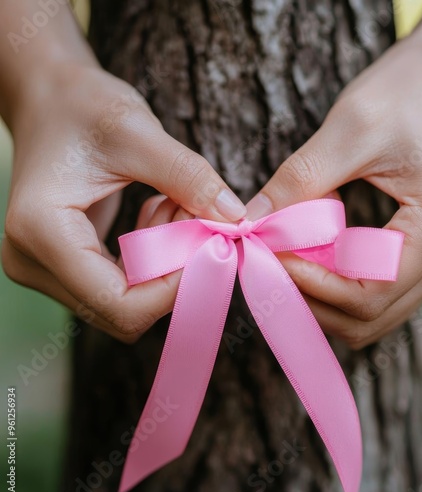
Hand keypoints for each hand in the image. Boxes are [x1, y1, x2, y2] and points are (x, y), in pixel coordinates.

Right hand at [1, 63, 244, 341]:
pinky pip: (124, 286)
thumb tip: (234, 219)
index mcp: (42, 232)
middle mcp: (34, 262)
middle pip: (125, 312)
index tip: (211, 243)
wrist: (48, 98)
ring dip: (166, 264)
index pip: (120, 304)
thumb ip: (189, 177)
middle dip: (173, 274)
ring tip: (173, 204)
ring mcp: (47, 269)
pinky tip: (158, 213)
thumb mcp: (138, 132)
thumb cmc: (81, 104)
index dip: (176, 287)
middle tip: (193, 216)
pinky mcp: (67, 265)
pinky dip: (154, 259)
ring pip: (128, 304)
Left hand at [246, 37, 421, 348]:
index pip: (370, 291)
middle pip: (371, 315)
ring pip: (373, 313)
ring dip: (324, 299)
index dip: (313, 285)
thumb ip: (298, 181)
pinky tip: (311, 259)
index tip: (270, 258)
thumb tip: (251, 223)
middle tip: (271, 268)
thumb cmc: (403, 92)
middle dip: (314, 300)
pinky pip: (377, 292)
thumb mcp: (347, 128)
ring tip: (287, 264)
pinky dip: (338, 287)